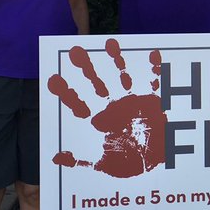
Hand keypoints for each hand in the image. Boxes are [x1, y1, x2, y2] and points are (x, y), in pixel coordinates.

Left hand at [49, 41, 168, 177]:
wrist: (155, 163)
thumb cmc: (128, 163)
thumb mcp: (102, 165)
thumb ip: (79, 161)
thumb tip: (56, 157)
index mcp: (100, 120)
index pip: (78, 104)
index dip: (66, 93)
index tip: (54, 79)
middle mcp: (114, 107)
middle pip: (97, 84)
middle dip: (87, 69)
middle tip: (76, 53)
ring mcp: (133, 101)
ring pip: (122, 76)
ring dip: (117, 62)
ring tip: (110, 45)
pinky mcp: (152, 101)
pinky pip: (153, 81)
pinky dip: (154, 68)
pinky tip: (152, 53)